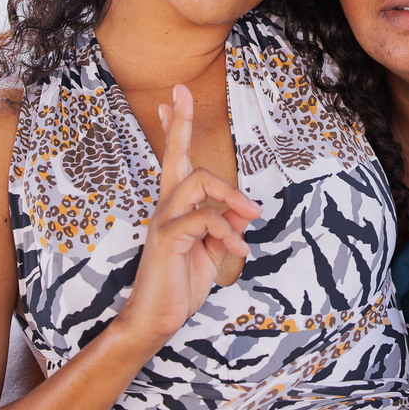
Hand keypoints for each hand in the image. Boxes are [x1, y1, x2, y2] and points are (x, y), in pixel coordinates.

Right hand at [120, 85, 260, 341]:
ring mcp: (165, 220)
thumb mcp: (214, 252)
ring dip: (232, 197)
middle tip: (180, 90)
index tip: (173, 98)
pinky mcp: (168, 238)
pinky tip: (238, 252)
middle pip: (174, 155)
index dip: (176, 129)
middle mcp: (167, 207)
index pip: (176, 161)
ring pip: (199, 182)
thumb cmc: (181, 284)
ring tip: (252, 217)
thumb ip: (227, 226)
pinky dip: (229, 233)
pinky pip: (205, 220)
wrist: (156, 319)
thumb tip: (244, 207)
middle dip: (180, 122)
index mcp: (177, 207)